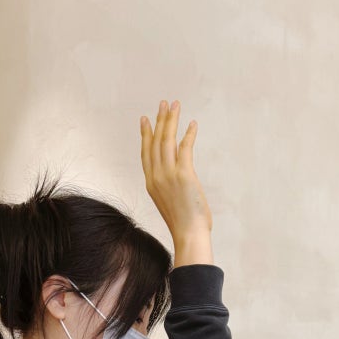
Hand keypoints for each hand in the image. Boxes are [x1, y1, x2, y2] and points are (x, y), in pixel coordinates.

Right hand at [140, 99, 212, 265]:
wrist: (188, 235)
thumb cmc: (184, 225)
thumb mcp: (171, 203)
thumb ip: (171, 188)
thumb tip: (180, 180)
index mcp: (151, 184)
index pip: (146, 153)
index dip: (146, 135)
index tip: (146, 120)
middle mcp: (156, 177)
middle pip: (155, 142)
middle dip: (159, 120)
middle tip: (163, 103)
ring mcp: (168, 175)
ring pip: (167, 140)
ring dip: (171, 120)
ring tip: (175, 105)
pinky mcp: (183, 174)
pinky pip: (184, 147)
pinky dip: (189, 134)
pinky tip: (192, 124)